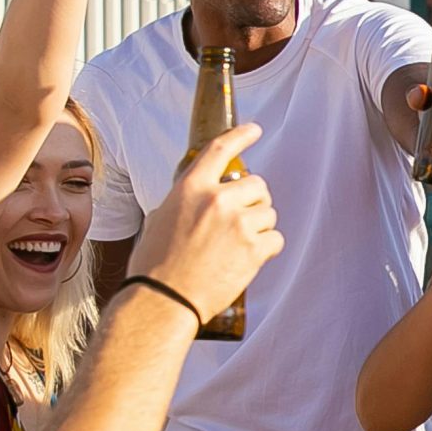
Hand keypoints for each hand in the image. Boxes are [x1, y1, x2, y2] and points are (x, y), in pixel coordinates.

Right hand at [128, 124, 280, 318]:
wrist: (162, 300)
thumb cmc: (155, 265)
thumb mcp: (160, 219)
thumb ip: (185, 201)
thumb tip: (201, 199)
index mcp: (190, 188)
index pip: (220, 149)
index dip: (241, 136)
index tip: (254, 130)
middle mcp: (216, 200)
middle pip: (257, 184)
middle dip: (253, 201)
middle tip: (240, 221)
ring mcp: (238, 224)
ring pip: (269, 212)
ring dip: (260, 226)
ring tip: (237, 246)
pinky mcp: (253, 249)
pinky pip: (276, 238)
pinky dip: (267, 248)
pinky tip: (248, 259)